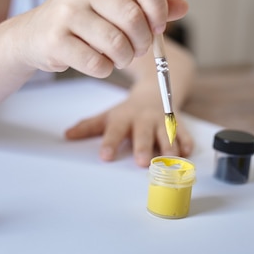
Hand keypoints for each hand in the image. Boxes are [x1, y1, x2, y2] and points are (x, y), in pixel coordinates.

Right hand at [14, 0, 187, 77]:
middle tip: (139, 49)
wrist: (35, 35)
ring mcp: (66, 12)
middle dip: (144, 42)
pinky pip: (98, 64)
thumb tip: (184, 7)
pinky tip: (99, 63)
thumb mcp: (115, 3)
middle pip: (134, 18)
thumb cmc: (84, 18)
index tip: (158, 27)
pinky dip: (105, 70)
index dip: (159, 9)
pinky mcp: (55, 40)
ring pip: (117, 44)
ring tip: (119, 57)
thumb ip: (149, 5)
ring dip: (125, 58)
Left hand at [64, 98, 193, 166]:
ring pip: (167, 134)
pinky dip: (187, 142)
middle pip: (143, 133)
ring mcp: (162, 121)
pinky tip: (187, 152)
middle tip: (141, 162)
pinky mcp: (179, 124)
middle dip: (143, 147)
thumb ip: (89, 127)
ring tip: (170, 161)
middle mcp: (144, 119)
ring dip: (168, 147)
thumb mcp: (108, 116)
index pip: (115, 130)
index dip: (110, 143)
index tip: (105, 156)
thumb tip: (67, 135)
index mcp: (124, 117)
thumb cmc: (128, 111)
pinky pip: (185, 133)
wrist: (156, 91)